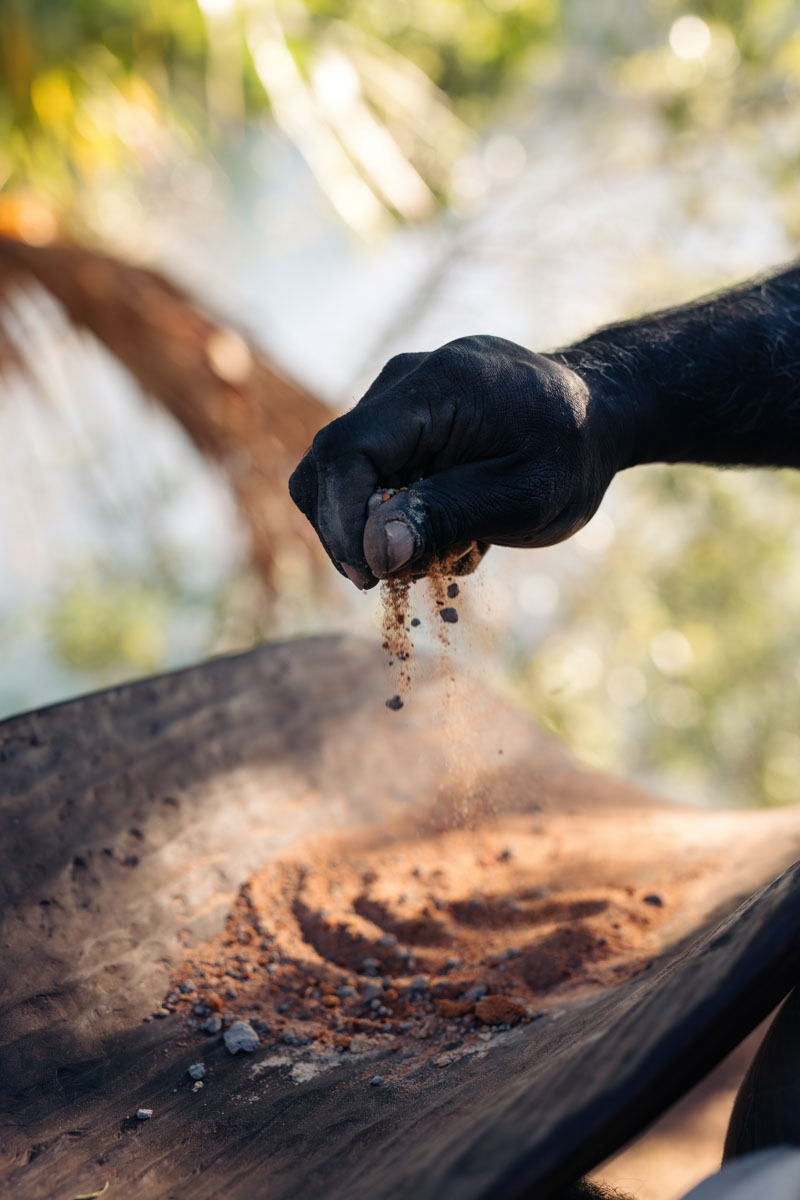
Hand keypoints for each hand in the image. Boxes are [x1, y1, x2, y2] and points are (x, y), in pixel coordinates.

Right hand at [289, 335, 629, 588]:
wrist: (596, 417)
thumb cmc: (569, 455)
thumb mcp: (524, 497)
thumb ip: (448, 516)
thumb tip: (374, 552)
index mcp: (437, 386)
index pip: (347, 451)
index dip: (341, 519)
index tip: (369, 575)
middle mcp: (403, 382)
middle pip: (327, 465)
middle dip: (349, 533)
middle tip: (401, 576)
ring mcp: (396, 400)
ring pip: (338, 478)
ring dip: (375, 531)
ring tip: (444, 549)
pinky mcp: (398, 424)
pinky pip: (365, 478)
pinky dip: (391, 518)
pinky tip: (446, 530)